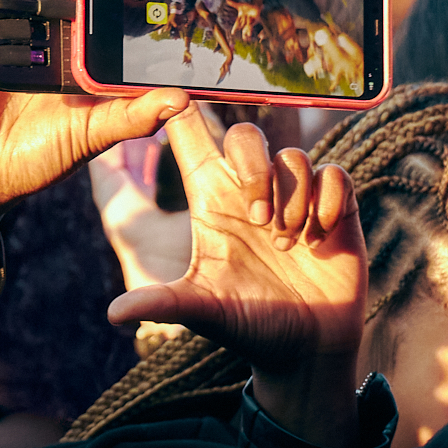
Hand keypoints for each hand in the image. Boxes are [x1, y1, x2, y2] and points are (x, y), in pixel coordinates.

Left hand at [107, 107, 365, 446]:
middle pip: (245, 135)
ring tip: (288, 245)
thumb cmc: (247, 324)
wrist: (303, 349)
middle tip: (260, 221)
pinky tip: (321, 238)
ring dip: (293, 199)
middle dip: (255, 169)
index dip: (184, 110)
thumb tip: (114, 314)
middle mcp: (250, 191)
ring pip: (293, 156)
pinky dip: (327, 203)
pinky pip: (334, 174)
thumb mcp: (202, 310)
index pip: (190, 138)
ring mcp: (294, 196)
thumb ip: (161, 303)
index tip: (179, 98)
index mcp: (211, 201)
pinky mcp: (334, 205)